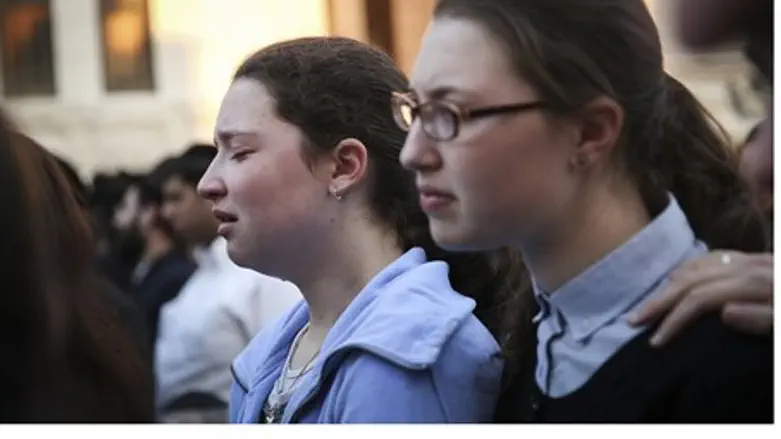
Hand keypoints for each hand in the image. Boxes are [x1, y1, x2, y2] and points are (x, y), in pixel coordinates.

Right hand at [629, 251, 772, 345]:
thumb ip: (763, 317)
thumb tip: (725, 313)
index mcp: (754, 282)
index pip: (700, 298)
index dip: (674, 319)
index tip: (655, 341)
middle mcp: (746, 265)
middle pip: (690, 278)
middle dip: (659, 300)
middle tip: (632, 319)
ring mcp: (751, 258)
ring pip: (698, 264)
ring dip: (670, 284)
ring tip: (652, 303)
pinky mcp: (758, 258)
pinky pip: (712, 257)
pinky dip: (689, 268)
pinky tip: (682, 279)